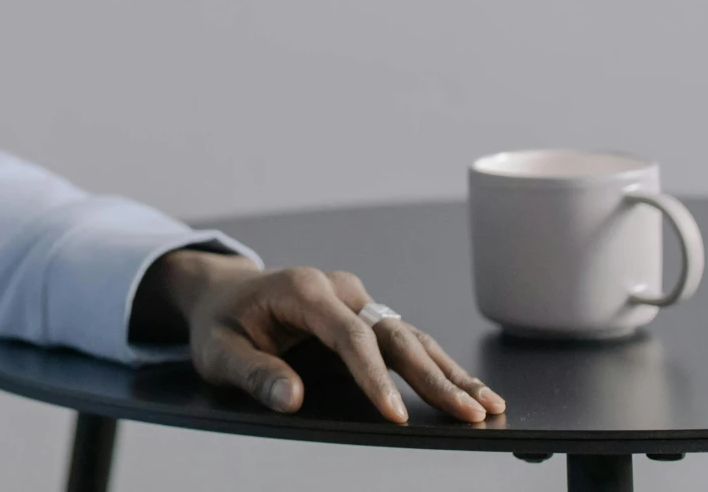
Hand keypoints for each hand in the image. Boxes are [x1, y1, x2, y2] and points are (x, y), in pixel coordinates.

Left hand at [131, 250, 505, 423]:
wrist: (224, 295)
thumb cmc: (220, 323)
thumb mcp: (218, 350)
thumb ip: (252, 373)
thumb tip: (290, 399)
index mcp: (304, 290)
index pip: (349, 335)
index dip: (374, 377)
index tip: (396, 417)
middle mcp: (339, 291)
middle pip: (394, 335)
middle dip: (433, 378)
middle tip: (469, 414)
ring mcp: (358, 303)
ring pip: (411, 338)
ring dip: (450, 374)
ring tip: (488, 407)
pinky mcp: (367, 320)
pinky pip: (407, 344)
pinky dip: (440, 369)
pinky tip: (470, 393)